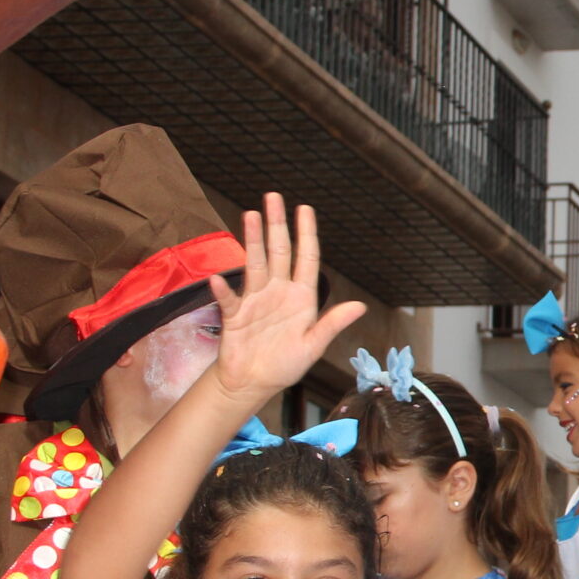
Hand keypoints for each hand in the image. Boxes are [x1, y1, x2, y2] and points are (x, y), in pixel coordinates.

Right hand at [207, 196, 366, 402]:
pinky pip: (228, 299)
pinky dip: (223, 291)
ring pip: (254, 264)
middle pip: (278, 251)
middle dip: (277, 224)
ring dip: (251, 241)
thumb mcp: (313, 345)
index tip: (305, 208)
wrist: (254, 382)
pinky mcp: (234, 315)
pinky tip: (218, 280)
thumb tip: (359, 307)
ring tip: (250, 216)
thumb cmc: (285, 364)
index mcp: (301, 297)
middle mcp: (278, 292)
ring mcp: (254, 300)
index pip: (306, 258)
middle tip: (273, 196)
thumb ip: (332, 325)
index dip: (306, 233)